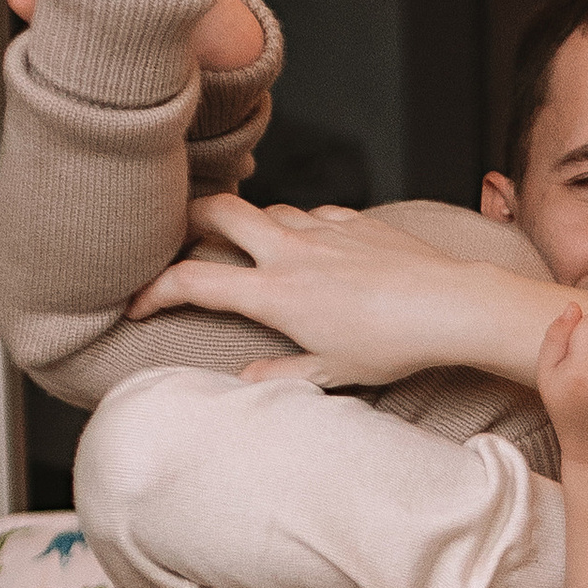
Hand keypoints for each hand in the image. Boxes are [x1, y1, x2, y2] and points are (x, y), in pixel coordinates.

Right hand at [127, 196, 583, 393]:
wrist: (452, 306)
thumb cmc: (393, 346)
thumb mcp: (332, 372)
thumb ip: (281, 374)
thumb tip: (246, 378)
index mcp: (274, 293)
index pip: (192, 281)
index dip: (153, 290)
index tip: (136, 304)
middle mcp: (290, 251)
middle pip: (217, 209)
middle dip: (186, 216)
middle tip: (175, 234)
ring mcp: (323, 229)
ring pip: (265, 208)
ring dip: (247, 222)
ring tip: (244, 244)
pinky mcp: (354, 220)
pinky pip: (312, 214)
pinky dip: (298, 226)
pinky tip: (310, 247)